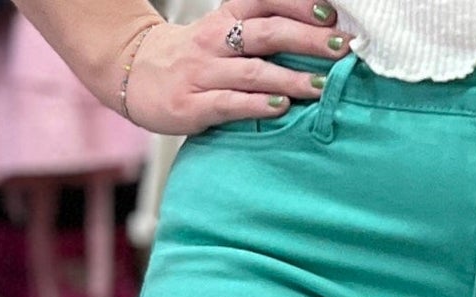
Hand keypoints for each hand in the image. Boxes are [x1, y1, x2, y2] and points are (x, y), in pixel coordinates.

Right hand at [122, 0, 350, 136]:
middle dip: (307, 39)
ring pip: (252, 70)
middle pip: (266, 33)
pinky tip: (281, 107)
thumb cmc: (192, 57)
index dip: (298, 4)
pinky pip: (229, 103)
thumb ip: (260, 30)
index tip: (332, 13)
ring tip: (323, 85)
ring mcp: (202, 73)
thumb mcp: (222, 31)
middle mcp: (214, 41)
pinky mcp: (192, 105)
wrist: (134, 74)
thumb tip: (316, 32)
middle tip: (342, 48)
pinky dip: (258, 105)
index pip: (264, 1)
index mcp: (225, 18)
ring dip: (291, 78)